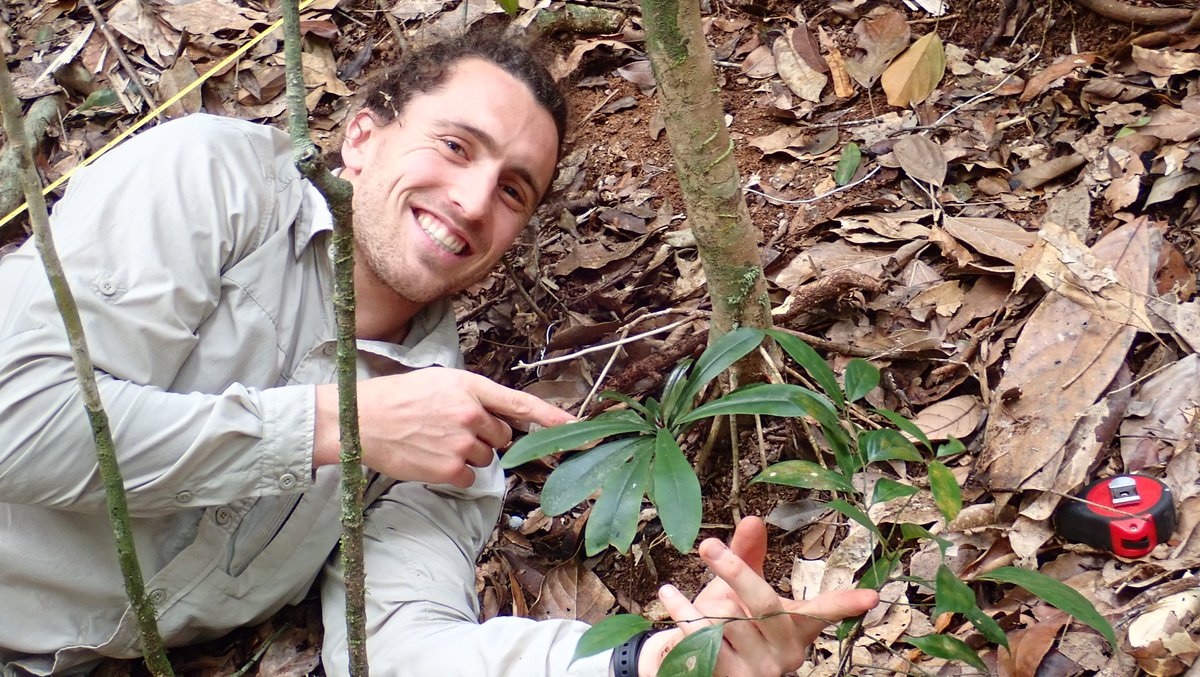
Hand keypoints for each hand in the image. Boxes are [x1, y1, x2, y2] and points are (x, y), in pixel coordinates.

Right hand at [314, 368, 573, 486]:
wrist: (359, 420)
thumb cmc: (398, 399)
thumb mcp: (440, 382)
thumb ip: (474, 397)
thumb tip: (498, 419)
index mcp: (470, 387)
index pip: (521, 403)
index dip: (551, 417)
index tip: (577, 427)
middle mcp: (470, 413)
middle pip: (502, 437)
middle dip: (484, 437)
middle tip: (449, 429)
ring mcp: (460, 442)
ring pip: (485, 459)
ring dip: (466, 455)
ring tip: (434, 441)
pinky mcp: (448, 468)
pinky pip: (467, 478)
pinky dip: (452, 474)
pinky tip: (430, 458)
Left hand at [637, 517, 878, 676]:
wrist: (700, 666)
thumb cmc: (728, 621)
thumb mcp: (740, 589)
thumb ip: (749, 556)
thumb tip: (753, 519)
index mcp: (797, 628)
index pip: (824, 613)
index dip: (846, 604)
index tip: (872, 597)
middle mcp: (785, 653)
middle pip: (765, 605)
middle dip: (735, 572)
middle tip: (709, 545)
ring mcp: (759, 671)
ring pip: (725, 620)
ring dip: (703, 605)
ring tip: (686, 598)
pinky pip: (701, 640)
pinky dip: (682, 614)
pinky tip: (669, 596)